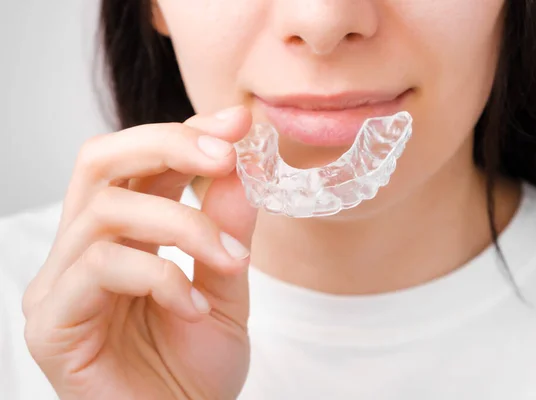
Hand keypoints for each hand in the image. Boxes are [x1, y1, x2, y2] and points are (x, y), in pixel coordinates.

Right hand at [22, 106, 257, 399]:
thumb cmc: (194, 368)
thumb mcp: (225, 287)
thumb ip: (226, 228)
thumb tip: (239, 167)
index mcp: (123, 234)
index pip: (140, 160)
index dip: (185, 132)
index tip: (237, 122)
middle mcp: (82, 248)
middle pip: (100, 160)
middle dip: (168, 145)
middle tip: (226, 156)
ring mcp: (61, 283)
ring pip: (106, 209)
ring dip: (182, 224)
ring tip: (229, 262)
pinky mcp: (52, 323)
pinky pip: (99, 268)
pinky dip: (158, 276)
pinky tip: (191, 307)